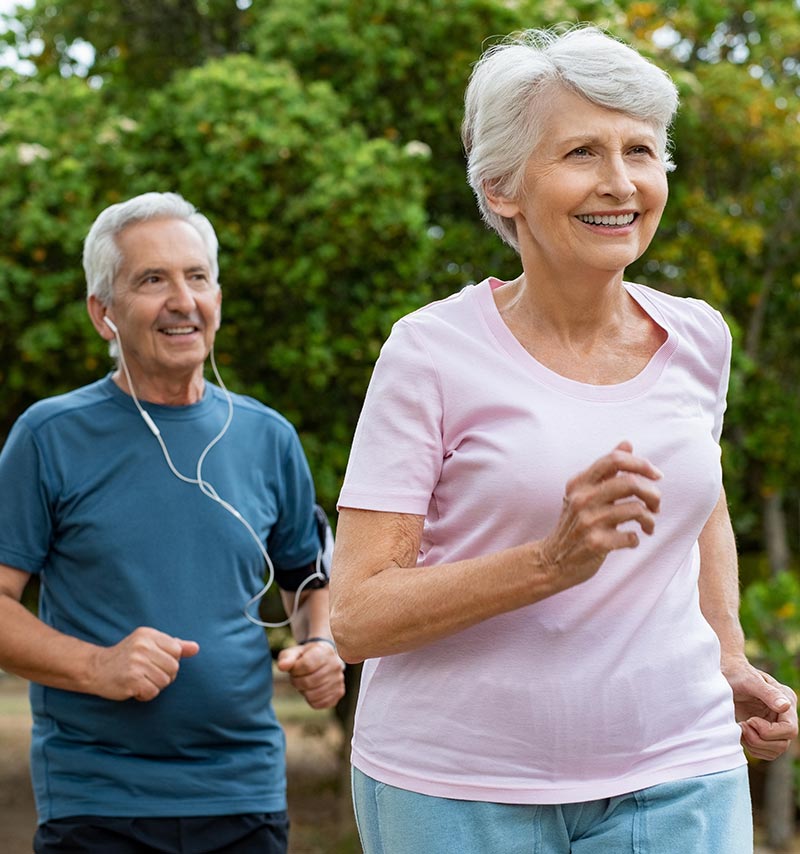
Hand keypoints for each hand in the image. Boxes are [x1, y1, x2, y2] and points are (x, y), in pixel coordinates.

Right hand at [88, 626, 198, 701]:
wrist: (95, 669)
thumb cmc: (127, 657)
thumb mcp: (149, 644)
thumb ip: (174, 645)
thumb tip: (196, 648)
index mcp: (148, 634)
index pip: (177, 650)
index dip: (170, 660)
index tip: (156, 662)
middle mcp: (143, 646)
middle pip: (174, 667)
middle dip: (164, 675)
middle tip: (147, 674)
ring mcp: (136, 663)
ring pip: (165, 681)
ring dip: (155, 686)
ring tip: (140, 680)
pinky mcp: (131, 680)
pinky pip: (153, 692)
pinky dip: (146, 694)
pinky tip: (135, 689)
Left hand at [277, 641, 344, 709]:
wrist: (323, 658)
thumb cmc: (305, 656)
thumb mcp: (294, 652)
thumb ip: (286, 658)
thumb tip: (282, 666)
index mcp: (325, 651)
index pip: (307, 665)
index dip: (295, 670)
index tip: (294, 668)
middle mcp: (335, 665)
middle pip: (309, 682)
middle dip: (297, 682)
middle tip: (297, 677)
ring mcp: (339, 680)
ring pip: (314, 695)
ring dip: (304, 691)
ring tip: (305, 682)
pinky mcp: (339, 692)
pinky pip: (320, 704)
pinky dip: (311, 700)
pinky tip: (312, 690)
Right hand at [541, 441, 661, 591]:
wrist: (552, 561)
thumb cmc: (574, 524)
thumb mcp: (583, 493)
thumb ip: (606, 470)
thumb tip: (627, 443)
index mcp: (579, 482)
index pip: (614, 459)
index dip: (641, 463)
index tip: (656, 475)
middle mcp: (581, 499)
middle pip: (630, 482)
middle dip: (653, 493)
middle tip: (656, 504)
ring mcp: (588, 521)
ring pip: (636, 509)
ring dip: (649, 518)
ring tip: (648, 525)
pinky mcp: (596, 544)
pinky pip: (631, 536)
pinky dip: (636, 538)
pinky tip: (631, 540)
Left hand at [723, 656, 797, 759]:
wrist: (724, 673)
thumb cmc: (736, 672)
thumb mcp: (749, 680)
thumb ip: (767, 692)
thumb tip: (785, 706)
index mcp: (786, 700)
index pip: (790, 729)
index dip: (769, 731)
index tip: (749, 720)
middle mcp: (784, 715)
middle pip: (783, 744)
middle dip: (759, 740)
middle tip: (742, 725)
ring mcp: (775, 724)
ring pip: (774, 750)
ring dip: (754, 744)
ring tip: (740, 727)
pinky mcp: (764, 732)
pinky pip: (764, 751)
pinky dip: (751, 747)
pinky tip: (740, 732)